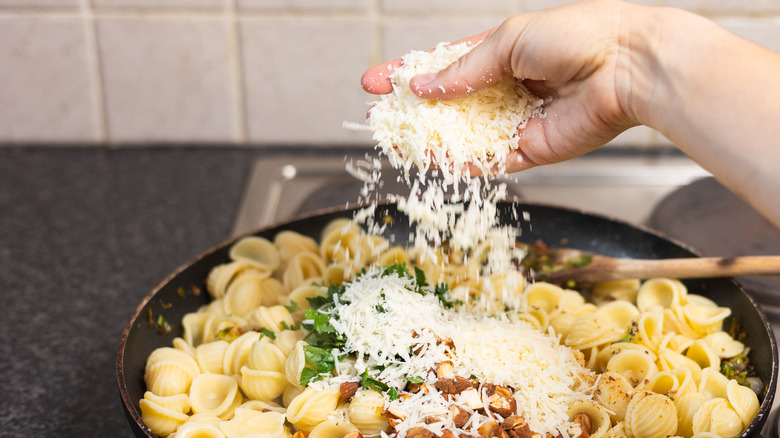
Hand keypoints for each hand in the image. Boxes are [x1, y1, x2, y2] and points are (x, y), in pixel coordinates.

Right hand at [361, 0, 640, 173]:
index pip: (443, 65)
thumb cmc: (577, 36)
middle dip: (411, 112)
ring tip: (396, 141)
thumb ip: (464, 68)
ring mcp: (516, 121)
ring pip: (464, 137)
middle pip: (448, 105)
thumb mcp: (509, 40)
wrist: (628, 66)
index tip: (373, 81)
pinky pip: (490, 161)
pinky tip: (435, 160)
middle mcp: (506, 88)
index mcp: (501, 53)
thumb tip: (423, 87)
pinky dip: (462, 163)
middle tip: (378, 118)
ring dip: (429, 140)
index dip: (406, 73)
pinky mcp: (532, 150)